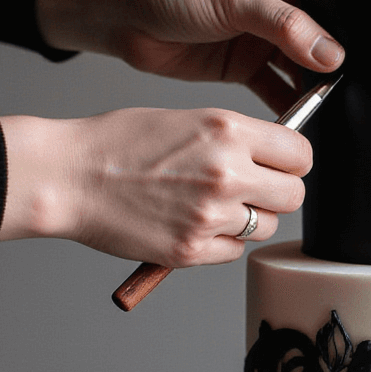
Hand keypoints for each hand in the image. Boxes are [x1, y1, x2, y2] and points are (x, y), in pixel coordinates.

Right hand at [0, 105, 310, 264]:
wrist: (70, 177)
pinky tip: (190, 224)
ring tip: (209, 205)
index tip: (280, 164)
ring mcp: (211, 215)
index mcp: (226, 130)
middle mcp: (227, 172)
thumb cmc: (118, 144)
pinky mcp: (193, 250)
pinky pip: (234, 252)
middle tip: (251, 191)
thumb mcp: (186, 120)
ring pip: (266, 227)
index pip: (300, 153)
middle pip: (293, 196)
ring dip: (248, 221)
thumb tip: (273, 155)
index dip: (291, 161)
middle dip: (277, 194)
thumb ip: (233, 138)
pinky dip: (220, 243)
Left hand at [36, 0, 370, 112]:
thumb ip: (284, 25)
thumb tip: (331, 54)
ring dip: (321, 72)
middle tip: (370, 49)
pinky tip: (305, 113)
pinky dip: (295, 100)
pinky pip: (283, 83)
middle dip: (349, 28)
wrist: (121, 19)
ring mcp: (264, 28)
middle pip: (329, 6)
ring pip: (308, 51)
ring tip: (337, 90)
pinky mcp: (248, 62)